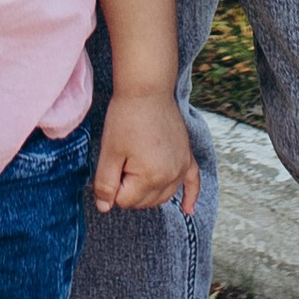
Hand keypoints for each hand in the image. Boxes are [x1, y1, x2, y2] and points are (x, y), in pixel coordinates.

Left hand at [92, 90, 198, 215]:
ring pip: (163, 196)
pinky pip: (193, 182)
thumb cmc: (125, 118)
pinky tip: (188, 209)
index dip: (112, 186)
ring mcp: (181, 167)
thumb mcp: (109, 152)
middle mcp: (170, 176)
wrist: (147, 90)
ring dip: (148, 193)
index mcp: (150, 177)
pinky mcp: (187, 157)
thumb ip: (105, 184)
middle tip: (121, 161)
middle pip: (144, 202)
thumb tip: (104, 207)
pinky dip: (190, 196)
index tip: (112, 163)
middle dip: (128, 189)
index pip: (125, 202)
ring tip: (136, 172)